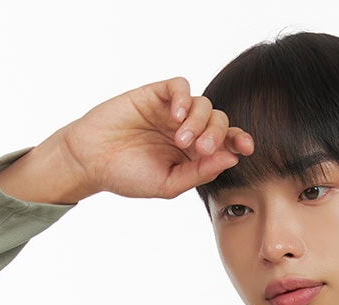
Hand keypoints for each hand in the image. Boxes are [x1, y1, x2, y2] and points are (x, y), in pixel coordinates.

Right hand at [59, 76, 254, 201]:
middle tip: (199, 149)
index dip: (239, 141)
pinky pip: (179, 86)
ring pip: (203, 103)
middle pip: (219, 121)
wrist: (91, 160)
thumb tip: (232, 158)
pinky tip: (175, 116)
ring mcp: (171, 112)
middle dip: (216, 135)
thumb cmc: (127, 176)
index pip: (225, 142)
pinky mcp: (155, 95)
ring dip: (198, 122)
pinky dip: (183, 98)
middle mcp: (186, 130)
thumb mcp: (168, 184)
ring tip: (180, 140)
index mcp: (193, 154)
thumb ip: (199, 172)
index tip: (247, 148)